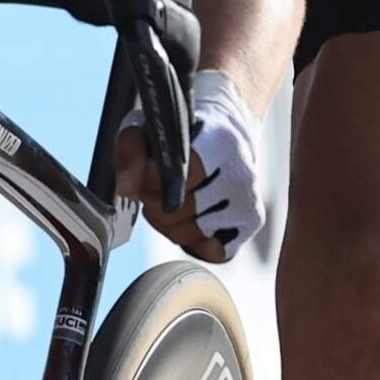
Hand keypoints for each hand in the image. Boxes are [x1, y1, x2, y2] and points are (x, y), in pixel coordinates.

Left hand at [112, 68, 260, 260]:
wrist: (223, 130)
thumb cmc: (179, 134)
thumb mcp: (146, 129)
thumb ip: (130, 153)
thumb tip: (127, 189)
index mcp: (220, 143)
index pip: (178, 180)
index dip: (151, 182)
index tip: (146, 172)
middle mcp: (242, 173)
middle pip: (181, 212)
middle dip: (156, 205)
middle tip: (155, 190)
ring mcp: (250, 200)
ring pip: (193, 234)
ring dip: (171, 224)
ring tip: (171, 201)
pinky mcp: (252, 222)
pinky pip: (214, 251)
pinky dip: (195, 241)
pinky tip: (191, 218)